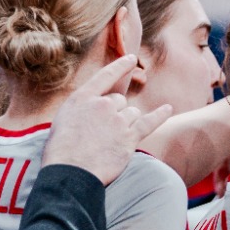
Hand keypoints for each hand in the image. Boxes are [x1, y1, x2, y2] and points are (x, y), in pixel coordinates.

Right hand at [45, 55, 174, 184]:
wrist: (71, 170)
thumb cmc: (62, 149)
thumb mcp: (64, 119)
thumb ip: (83, 108)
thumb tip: (97, 108)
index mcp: (83, 98)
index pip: (106, 76)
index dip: (120, 66)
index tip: (131, 59)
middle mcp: (103, 104)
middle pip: (120, 101)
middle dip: (115, 113)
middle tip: (101, 133)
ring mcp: (118, 120)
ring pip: (132, 114)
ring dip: (126, 123)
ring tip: (110, 141)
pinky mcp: (130, 137)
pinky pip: (149, 122)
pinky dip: (160, 115)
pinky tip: (167, 109)